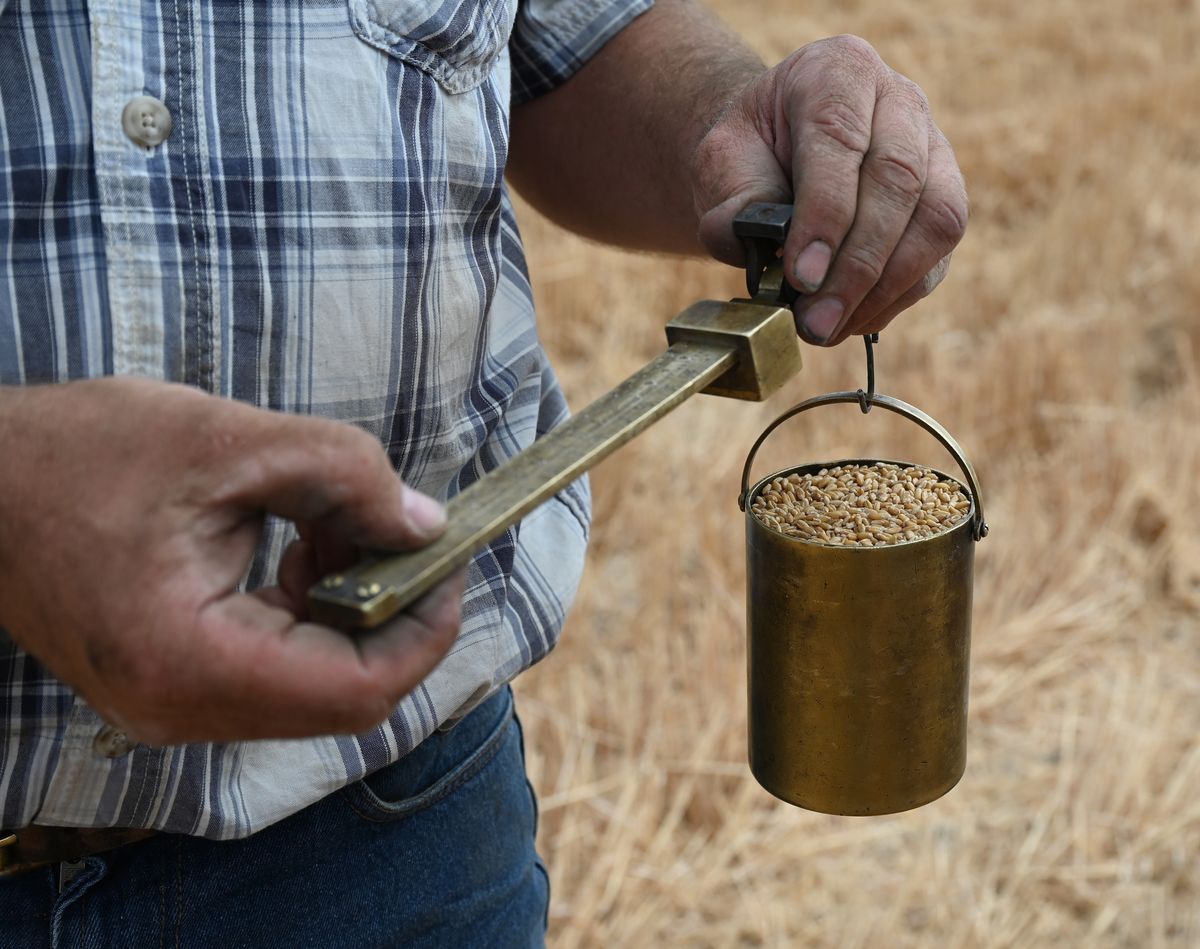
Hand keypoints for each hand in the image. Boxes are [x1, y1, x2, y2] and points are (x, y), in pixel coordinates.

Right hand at [0, 378, 463, 744]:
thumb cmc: (76, 454)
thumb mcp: (226, 440)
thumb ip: (343, 476)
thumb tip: (425, 524)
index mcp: (191, 664)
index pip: (359, 690)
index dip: (426, 628)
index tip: (449, 560)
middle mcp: (182, 708)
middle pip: (345, 692)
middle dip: (392, 608)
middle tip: (401, 529)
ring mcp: (175, 704)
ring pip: (316, 680)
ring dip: (352, 605)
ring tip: (338, 523)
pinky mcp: (175, 681)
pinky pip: (278, 665)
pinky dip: (311, 609)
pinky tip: (299, 544)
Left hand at [693, 34, 967, 345]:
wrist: (774, 154)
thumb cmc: (749, 156)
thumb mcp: (722, 162)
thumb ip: (735, 202)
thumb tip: (760, 249)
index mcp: (839, 72)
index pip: (841, 138)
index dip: (826, 213)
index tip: (801, 275)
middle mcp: (900, 101)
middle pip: (899, 180)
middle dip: (856, 263)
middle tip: (815, 319)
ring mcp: (934, 149)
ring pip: (936, 219)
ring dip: (883, 287)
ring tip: (830, 328)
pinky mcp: (944, 201)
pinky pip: (938, 255)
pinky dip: (895, 297)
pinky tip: (852, 320)